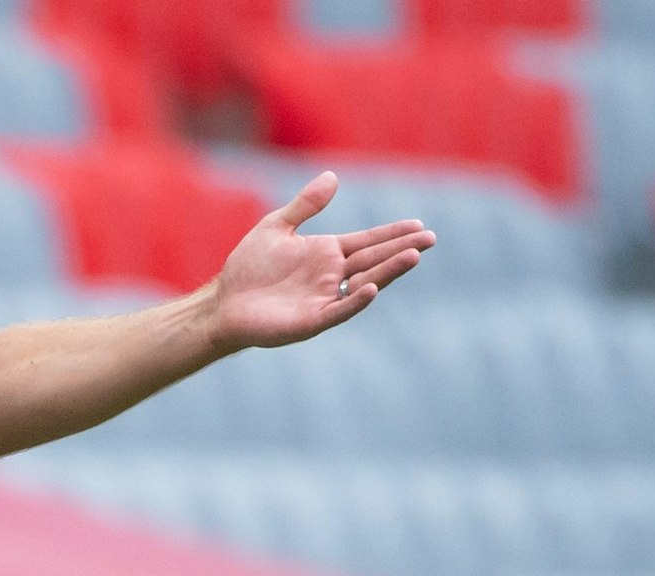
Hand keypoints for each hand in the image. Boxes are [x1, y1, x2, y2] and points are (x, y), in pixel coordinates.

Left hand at [207, 171, 435, 351]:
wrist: (223, 302)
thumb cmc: (248, 267)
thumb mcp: (277, 227)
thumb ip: (305, 205)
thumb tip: (333, 176)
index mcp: (327, 253)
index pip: (367, 241)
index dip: (392, 234)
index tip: (419, 225)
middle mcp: (331, 276)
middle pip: (373, 260)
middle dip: (401, 249)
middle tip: (430, 239)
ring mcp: (324, 299)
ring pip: (363, 283)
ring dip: (388, 272)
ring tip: (413, 257)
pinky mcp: (311, 321)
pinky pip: (338, 310)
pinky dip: (355, 300)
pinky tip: (372, 288)